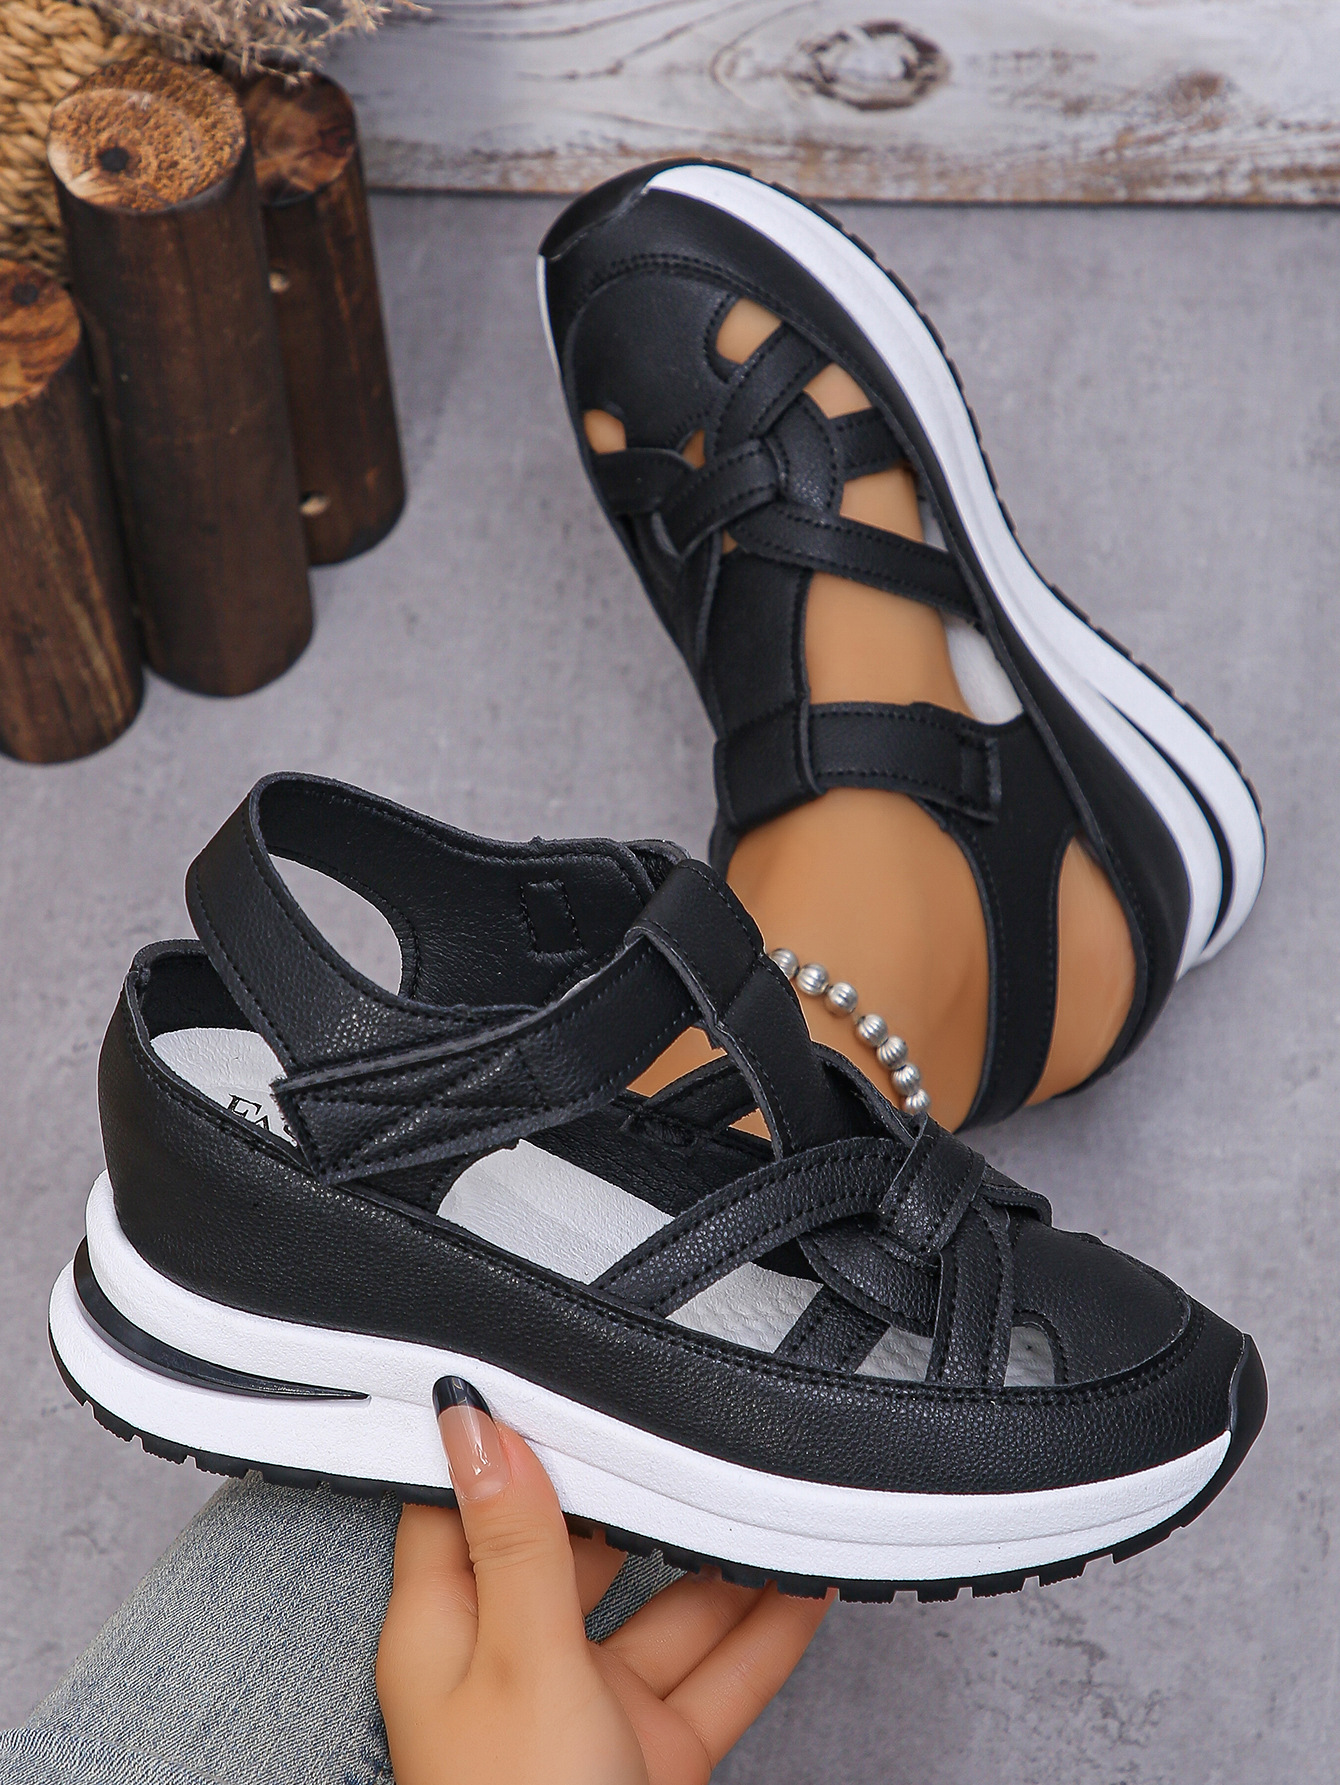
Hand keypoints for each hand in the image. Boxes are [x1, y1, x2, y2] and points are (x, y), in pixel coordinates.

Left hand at [376, 1379, 832, 1784]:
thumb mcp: (521, 1658)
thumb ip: (518, 1538)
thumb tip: (472, 1419)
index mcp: (446, 1627)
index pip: (464, 1500)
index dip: (507, 1434)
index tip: (556, 1366)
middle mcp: (512, 1657)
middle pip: (580, 1544)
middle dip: (640, 1490)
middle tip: (696, 1418)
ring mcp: (588, 1706)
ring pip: (663, 1606)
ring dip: (719, 1556)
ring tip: (771, 1486)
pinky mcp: (650, 1752)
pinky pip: (716, 1672)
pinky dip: (765, 1630)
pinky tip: (805, 1581)